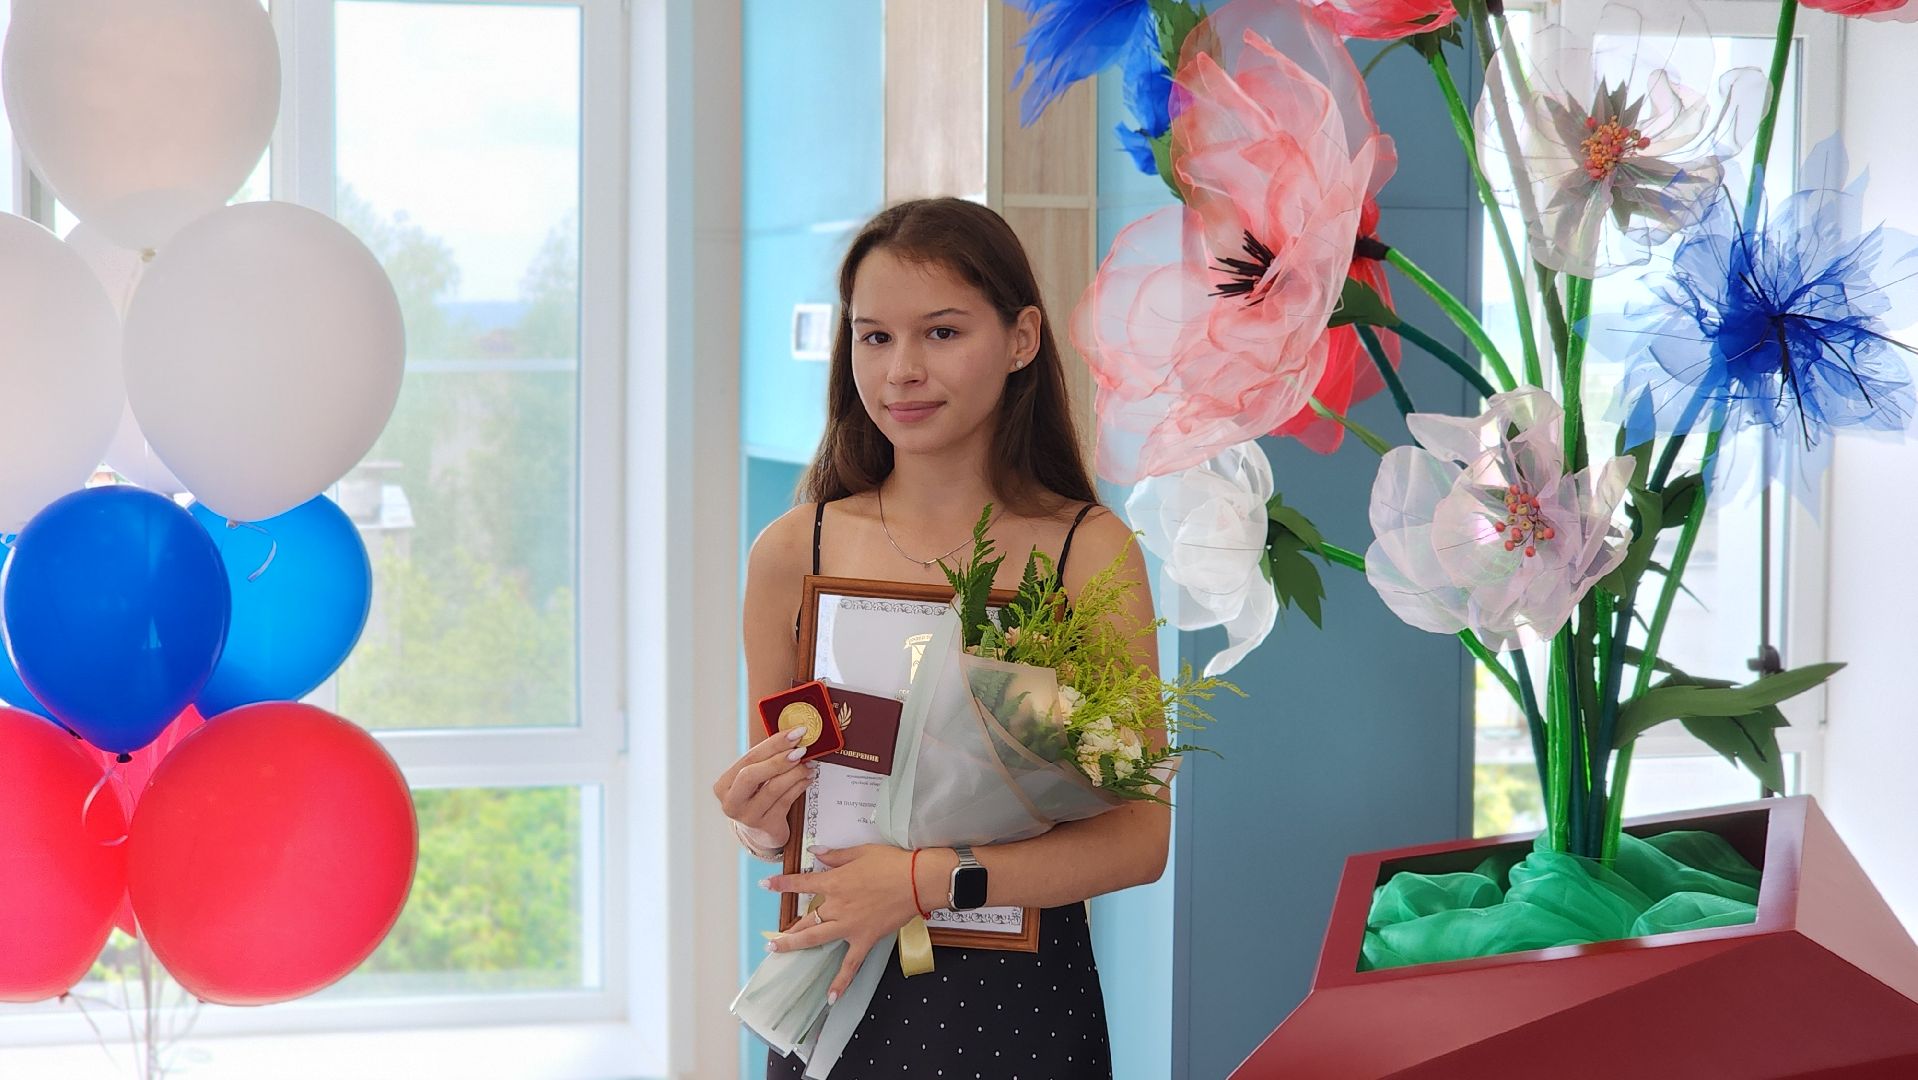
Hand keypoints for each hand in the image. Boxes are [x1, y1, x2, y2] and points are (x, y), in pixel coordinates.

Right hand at [713, 727, 814, 848]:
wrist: (760, 832)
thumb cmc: (757, 797)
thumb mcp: (756, 779)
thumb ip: (767, 759)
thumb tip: (793, 737)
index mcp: (724, 785)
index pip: (748, 759)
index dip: (772, 744)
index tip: (794, 733)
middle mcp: (731, 802)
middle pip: (751, 775)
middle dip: (779, 760)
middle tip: (801, 749)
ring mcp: (748, 817)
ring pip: (773, 789)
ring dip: (795, 773)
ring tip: (809, 764)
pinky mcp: (767, 826)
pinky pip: (786, 801)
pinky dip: (800, 786)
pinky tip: (808, 777)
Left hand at [763, 845, 941, 1001]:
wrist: (917, 881)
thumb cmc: (891, 863)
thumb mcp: (861, 852)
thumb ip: (835, 855)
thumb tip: (815, 852)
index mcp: (834, 883)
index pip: (802, 883)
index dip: (782, 884)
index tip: (765, 885)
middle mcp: (836, 906)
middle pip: (804, 919)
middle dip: (785, 928)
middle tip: (770, 938)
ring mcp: (849, 926)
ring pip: (816, 938)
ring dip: (794, 945)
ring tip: (777, 952)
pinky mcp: (864, 939)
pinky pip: (850, 964)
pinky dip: (840, 981)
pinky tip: (830, 996)